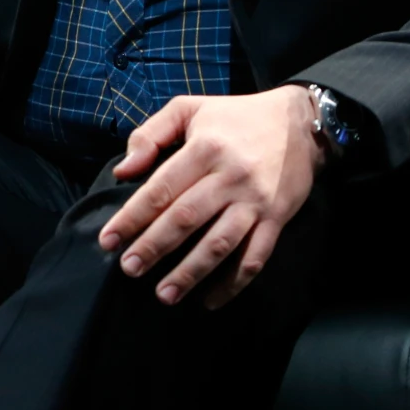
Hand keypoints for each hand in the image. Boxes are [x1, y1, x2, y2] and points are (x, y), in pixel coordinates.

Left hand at [97, 86, 321, 309]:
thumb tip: (123, 171)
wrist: (301, 123)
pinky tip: (211, 300)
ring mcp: (255, 201)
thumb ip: (150, 134)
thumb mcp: (189, 108)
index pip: (161, 189)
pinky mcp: (277, 219)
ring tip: (164, 294)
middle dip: (154, 248)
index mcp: (204, 148)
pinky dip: (234, 283)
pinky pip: (255, 256)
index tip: (108, 240)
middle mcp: (230, 177)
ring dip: (190, 272)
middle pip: (186, 219)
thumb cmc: (236, 116)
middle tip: (129, 269)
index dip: (132, 217)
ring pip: (219, 243)